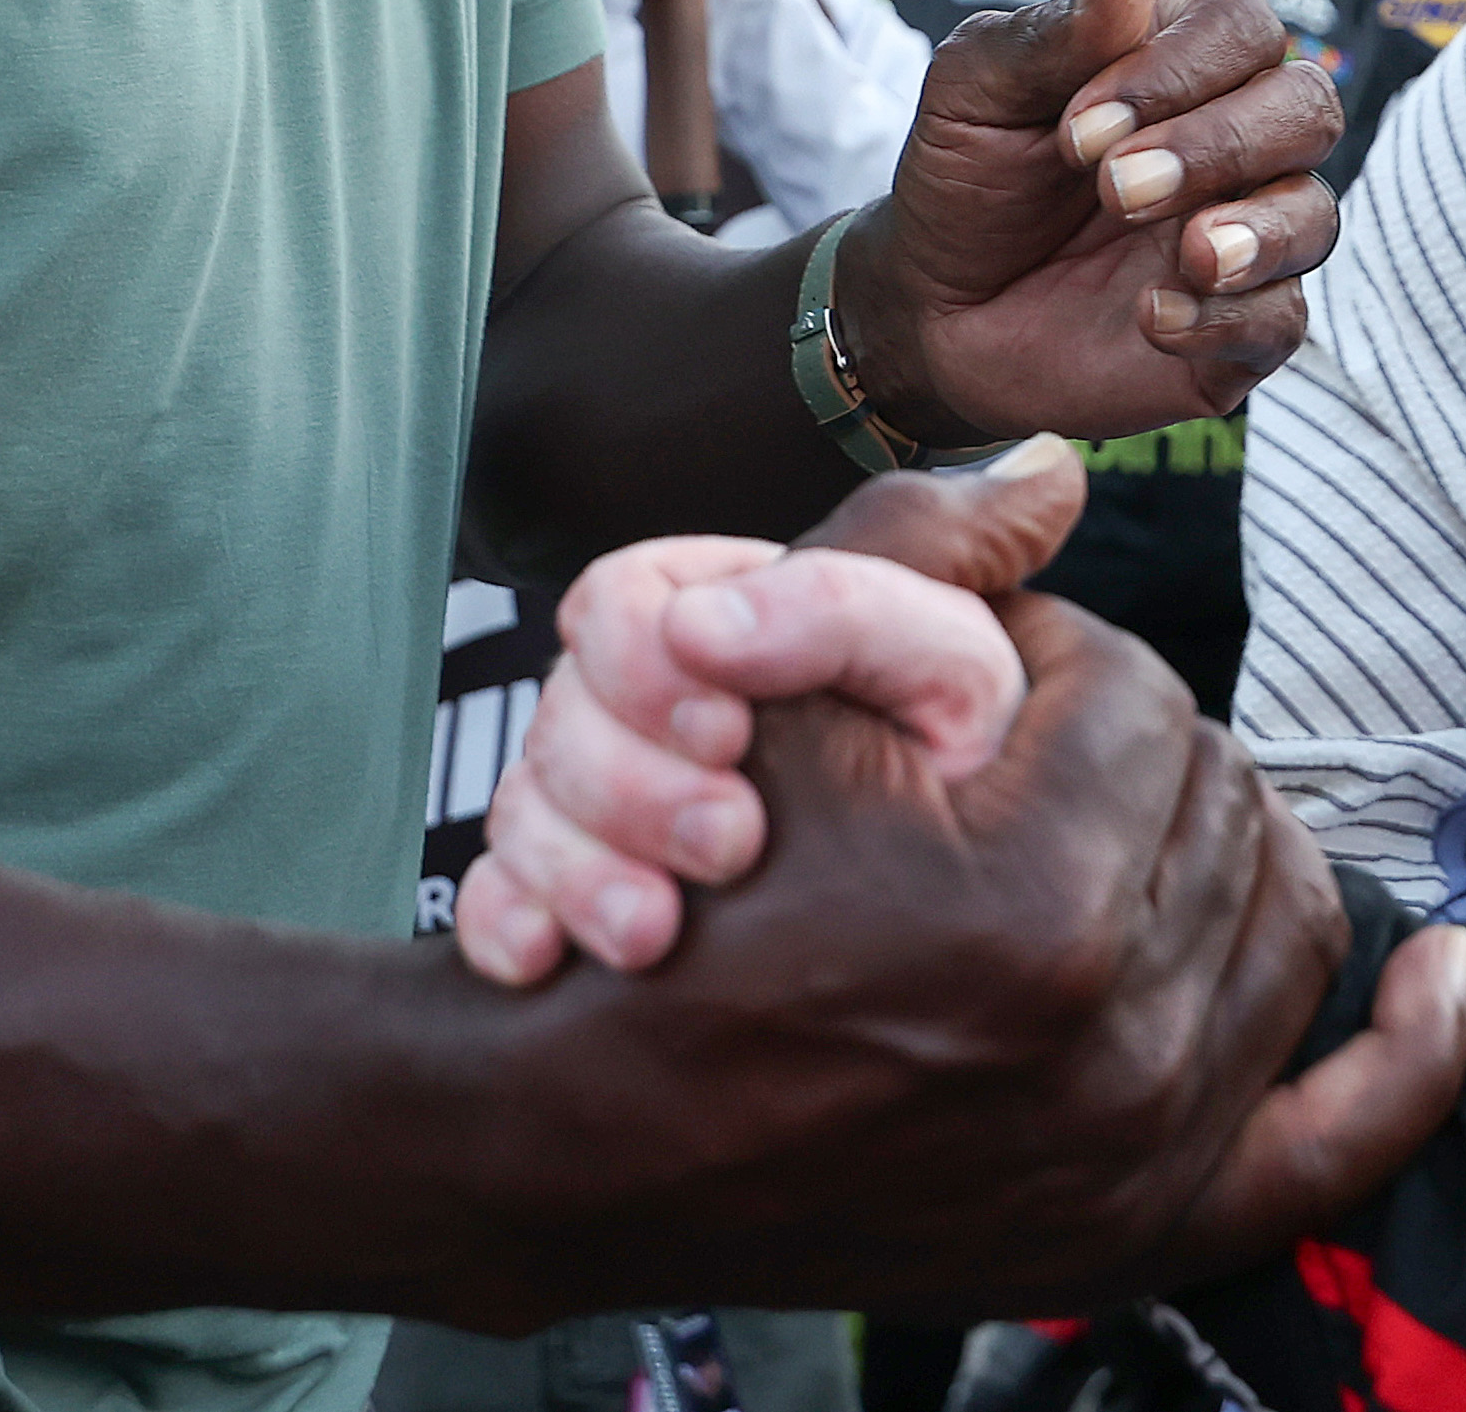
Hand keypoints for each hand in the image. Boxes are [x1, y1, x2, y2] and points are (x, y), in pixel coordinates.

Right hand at [452, 564, 1465, 1322]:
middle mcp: (1116, 1040)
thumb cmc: (676, 901)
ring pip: (1289, 915)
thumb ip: (914, 548)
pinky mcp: (1147, 1230)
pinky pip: (1345, 1134)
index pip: (1142, 695)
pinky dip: (1410, 1049)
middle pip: (1225, 797)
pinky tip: (1443, 976)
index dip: (1051, 668)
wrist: (593, 1137)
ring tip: (1125, 828)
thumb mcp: (763, 690)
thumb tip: (1065, 467)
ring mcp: (1143, 1150)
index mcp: (1034, 899)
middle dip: (1129, 754)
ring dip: (1223, 849)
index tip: (965, 701)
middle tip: (1020, 769)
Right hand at [465, 447, 1080, 983]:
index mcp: (723, 618)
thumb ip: (928, 560)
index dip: (651, 658)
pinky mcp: (568, 901)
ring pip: (523, 805)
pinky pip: (495, 901)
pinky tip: (547, 961)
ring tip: (653, 935)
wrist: (942, 952)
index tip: (728, 731)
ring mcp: (599, 804)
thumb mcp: (954, 658)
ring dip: (577, 867)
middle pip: (562, 709)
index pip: (624, 599)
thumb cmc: (960, 767)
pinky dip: (512, 926)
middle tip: (729, 844)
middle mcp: (649, 699)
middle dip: (629, 784)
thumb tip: (970, 504)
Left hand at [849, 0, 1342, 444]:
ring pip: (1316, 215)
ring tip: (1187, 254)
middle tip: (1116, 189)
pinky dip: (1229, 318)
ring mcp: (1240, 236)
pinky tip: (1154, 316)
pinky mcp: (1234, 331)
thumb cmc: (964, 178)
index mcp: (1180, 63)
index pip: (1245, 29)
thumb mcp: (976, 93)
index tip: (1076, 127)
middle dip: (1222, 143)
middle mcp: (1230, 143)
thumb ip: (1054, 34)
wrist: (929, 309)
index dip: (1180, 70)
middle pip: (1308, 108)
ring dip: (1258, 230)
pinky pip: (1283, 320)